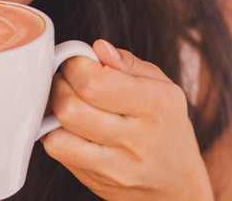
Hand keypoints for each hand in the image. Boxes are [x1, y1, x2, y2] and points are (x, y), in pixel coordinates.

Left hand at [41, 40, 213, 199]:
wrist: (177, 183)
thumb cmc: (166, 125)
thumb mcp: (162, 86)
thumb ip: (128, 63)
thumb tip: (98, 47)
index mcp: (155, 104)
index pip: (94, 83)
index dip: (76, 66)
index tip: (79, 63)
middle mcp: (137, 137)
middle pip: (70, 108)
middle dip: (60, 85)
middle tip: (68, 81)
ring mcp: (116, 165)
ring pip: (58, 134)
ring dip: (54, 112)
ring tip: (68, 103)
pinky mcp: (96, 181)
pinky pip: (58, 152)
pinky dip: (55, 134)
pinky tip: (69, 127)